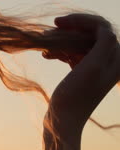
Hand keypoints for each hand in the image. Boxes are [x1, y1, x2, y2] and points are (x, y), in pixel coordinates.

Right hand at [43, 14, 119, 133]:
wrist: (63, 121)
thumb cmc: (76, 96)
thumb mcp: (93, 66)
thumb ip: (103, 42)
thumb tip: (102, 26)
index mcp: (116, 58)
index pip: (100, 27)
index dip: (80, 21)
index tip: (58, 23)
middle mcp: (109, 61)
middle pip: (88, 33)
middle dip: (68, 31)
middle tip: (48, 32)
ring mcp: (95, 68)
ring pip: (77, 43)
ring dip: (60, 42)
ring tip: (44, 47)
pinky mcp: (81, 74)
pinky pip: (71, 54)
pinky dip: (59, 52)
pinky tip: (46, 55)